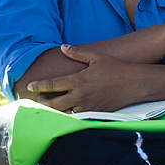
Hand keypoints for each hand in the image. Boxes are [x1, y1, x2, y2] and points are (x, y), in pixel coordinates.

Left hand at [25, 44, 144, 112]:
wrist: (134, 84)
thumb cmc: (115, 68)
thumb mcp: (96, 56)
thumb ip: (78, 53)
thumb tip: (63, 47)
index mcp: (78, 80)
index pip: (52, 85)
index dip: (39, 86)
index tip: (30, 86)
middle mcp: (80, 95)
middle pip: (54, 103)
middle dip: (44, 102)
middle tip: (39, 99)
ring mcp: (87, 106)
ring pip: (64, 113)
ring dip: (55, 110)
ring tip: (50, 106)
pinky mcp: (95, 113)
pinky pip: (77, 117)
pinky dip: (69, 115)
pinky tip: (66, 112)